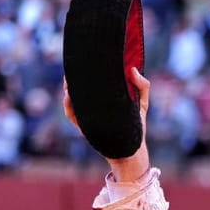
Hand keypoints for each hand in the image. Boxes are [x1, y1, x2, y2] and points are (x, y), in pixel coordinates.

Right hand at [64, 66, 151, 182]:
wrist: (133, 150)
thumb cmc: (137, 124)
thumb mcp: (142, 103)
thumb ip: (142, 86)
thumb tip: (132, 69)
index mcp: (106, 97)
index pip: (92, 82)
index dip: (85, 70)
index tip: (84, 58)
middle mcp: (94, 105)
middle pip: (78, 89)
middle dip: (72, 78)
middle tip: (73, 68)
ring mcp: (88, 116)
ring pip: (71, 100)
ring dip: (68, 90)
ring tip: (69, 81)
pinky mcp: (85, 126)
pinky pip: (72, 116)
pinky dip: (68, 106)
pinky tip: (69, 96)